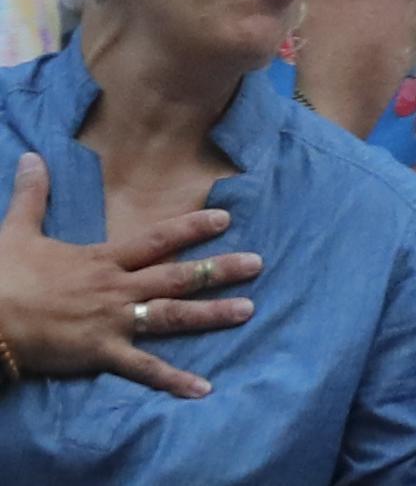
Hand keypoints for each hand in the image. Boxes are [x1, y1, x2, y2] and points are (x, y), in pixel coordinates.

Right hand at [0, 155, 258, 397]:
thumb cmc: (1, 277)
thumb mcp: (17, 231)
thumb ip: (33, 195)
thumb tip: (33, 156)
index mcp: (102, 260)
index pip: (157, 240)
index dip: (192, 229)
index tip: (225, 219)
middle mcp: (116, 288)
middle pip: (177, 276)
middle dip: (219, 270)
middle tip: (259, 264)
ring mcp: (112, 322)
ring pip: (171, 316)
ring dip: (211, 314)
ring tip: (248, 311)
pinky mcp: (100, 354)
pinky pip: (143, 369)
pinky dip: (174, 381)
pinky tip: (203, 389)